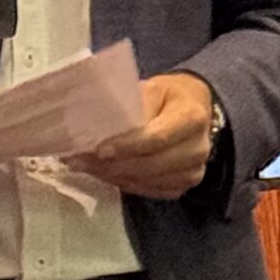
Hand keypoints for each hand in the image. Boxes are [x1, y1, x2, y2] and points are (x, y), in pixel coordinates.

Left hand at [74, 72, 219, 200]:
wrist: (193, 110)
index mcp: (192, 118)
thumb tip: (99, 125)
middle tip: (80, 161)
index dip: (127, 146)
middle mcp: (199, 148)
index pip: (157, 138)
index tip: (99, 149)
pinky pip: (150, 191)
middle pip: (152, 165)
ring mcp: (194, 171)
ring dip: (114, 176)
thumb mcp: (151, 88)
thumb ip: (132, 105)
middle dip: (113, 166)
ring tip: (85, 167)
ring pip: (148, 181)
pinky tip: (105, 174)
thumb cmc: (166, 97)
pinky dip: (125, 184)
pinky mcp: (184, 186)